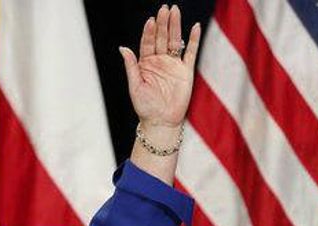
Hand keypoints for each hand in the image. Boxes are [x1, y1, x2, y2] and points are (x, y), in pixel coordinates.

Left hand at [119, 5, 200, 129]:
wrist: (161, 122)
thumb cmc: (145, 107)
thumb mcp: (135, 86)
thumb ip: (131, 66)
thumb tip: (123, 48)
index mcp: (146, 64)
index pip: (148, 42)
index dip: (149, 32)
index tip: (150, 21)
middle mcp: (160, 61)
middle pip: (162, 38)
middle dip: (163, 23)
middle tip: (164, 8)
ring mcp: (173, 65)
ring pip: (175, 41)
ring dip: (175, 26)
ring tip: (175, 11)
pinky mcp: (186, 72)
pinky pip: (191, 53)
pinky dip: (193, 40)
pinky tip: (194, 27)